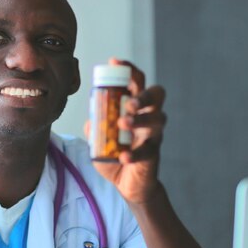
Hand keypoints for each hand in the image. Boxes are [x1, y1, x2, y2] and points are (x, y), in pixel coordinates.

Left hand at [86, 59, 166, 203]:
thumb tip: (90, 119)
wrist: (127, 185)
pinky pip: (148, 150)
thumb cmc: (115, 156)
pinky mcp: (153, 155)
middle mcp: (148, 117)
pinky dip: (134, 153)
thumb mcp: (98, 139)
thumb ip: (95, 126)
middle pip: (156, 95)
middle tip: (129, 101)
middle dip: (144, 94)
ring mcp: (153, 135)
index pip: (138, 82)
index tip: (114, 62)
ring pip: (157, 120)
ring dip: (140, 119)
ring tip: (123, 123)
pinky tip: (123, 156)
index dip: (128, 69)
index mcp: (136, 108)